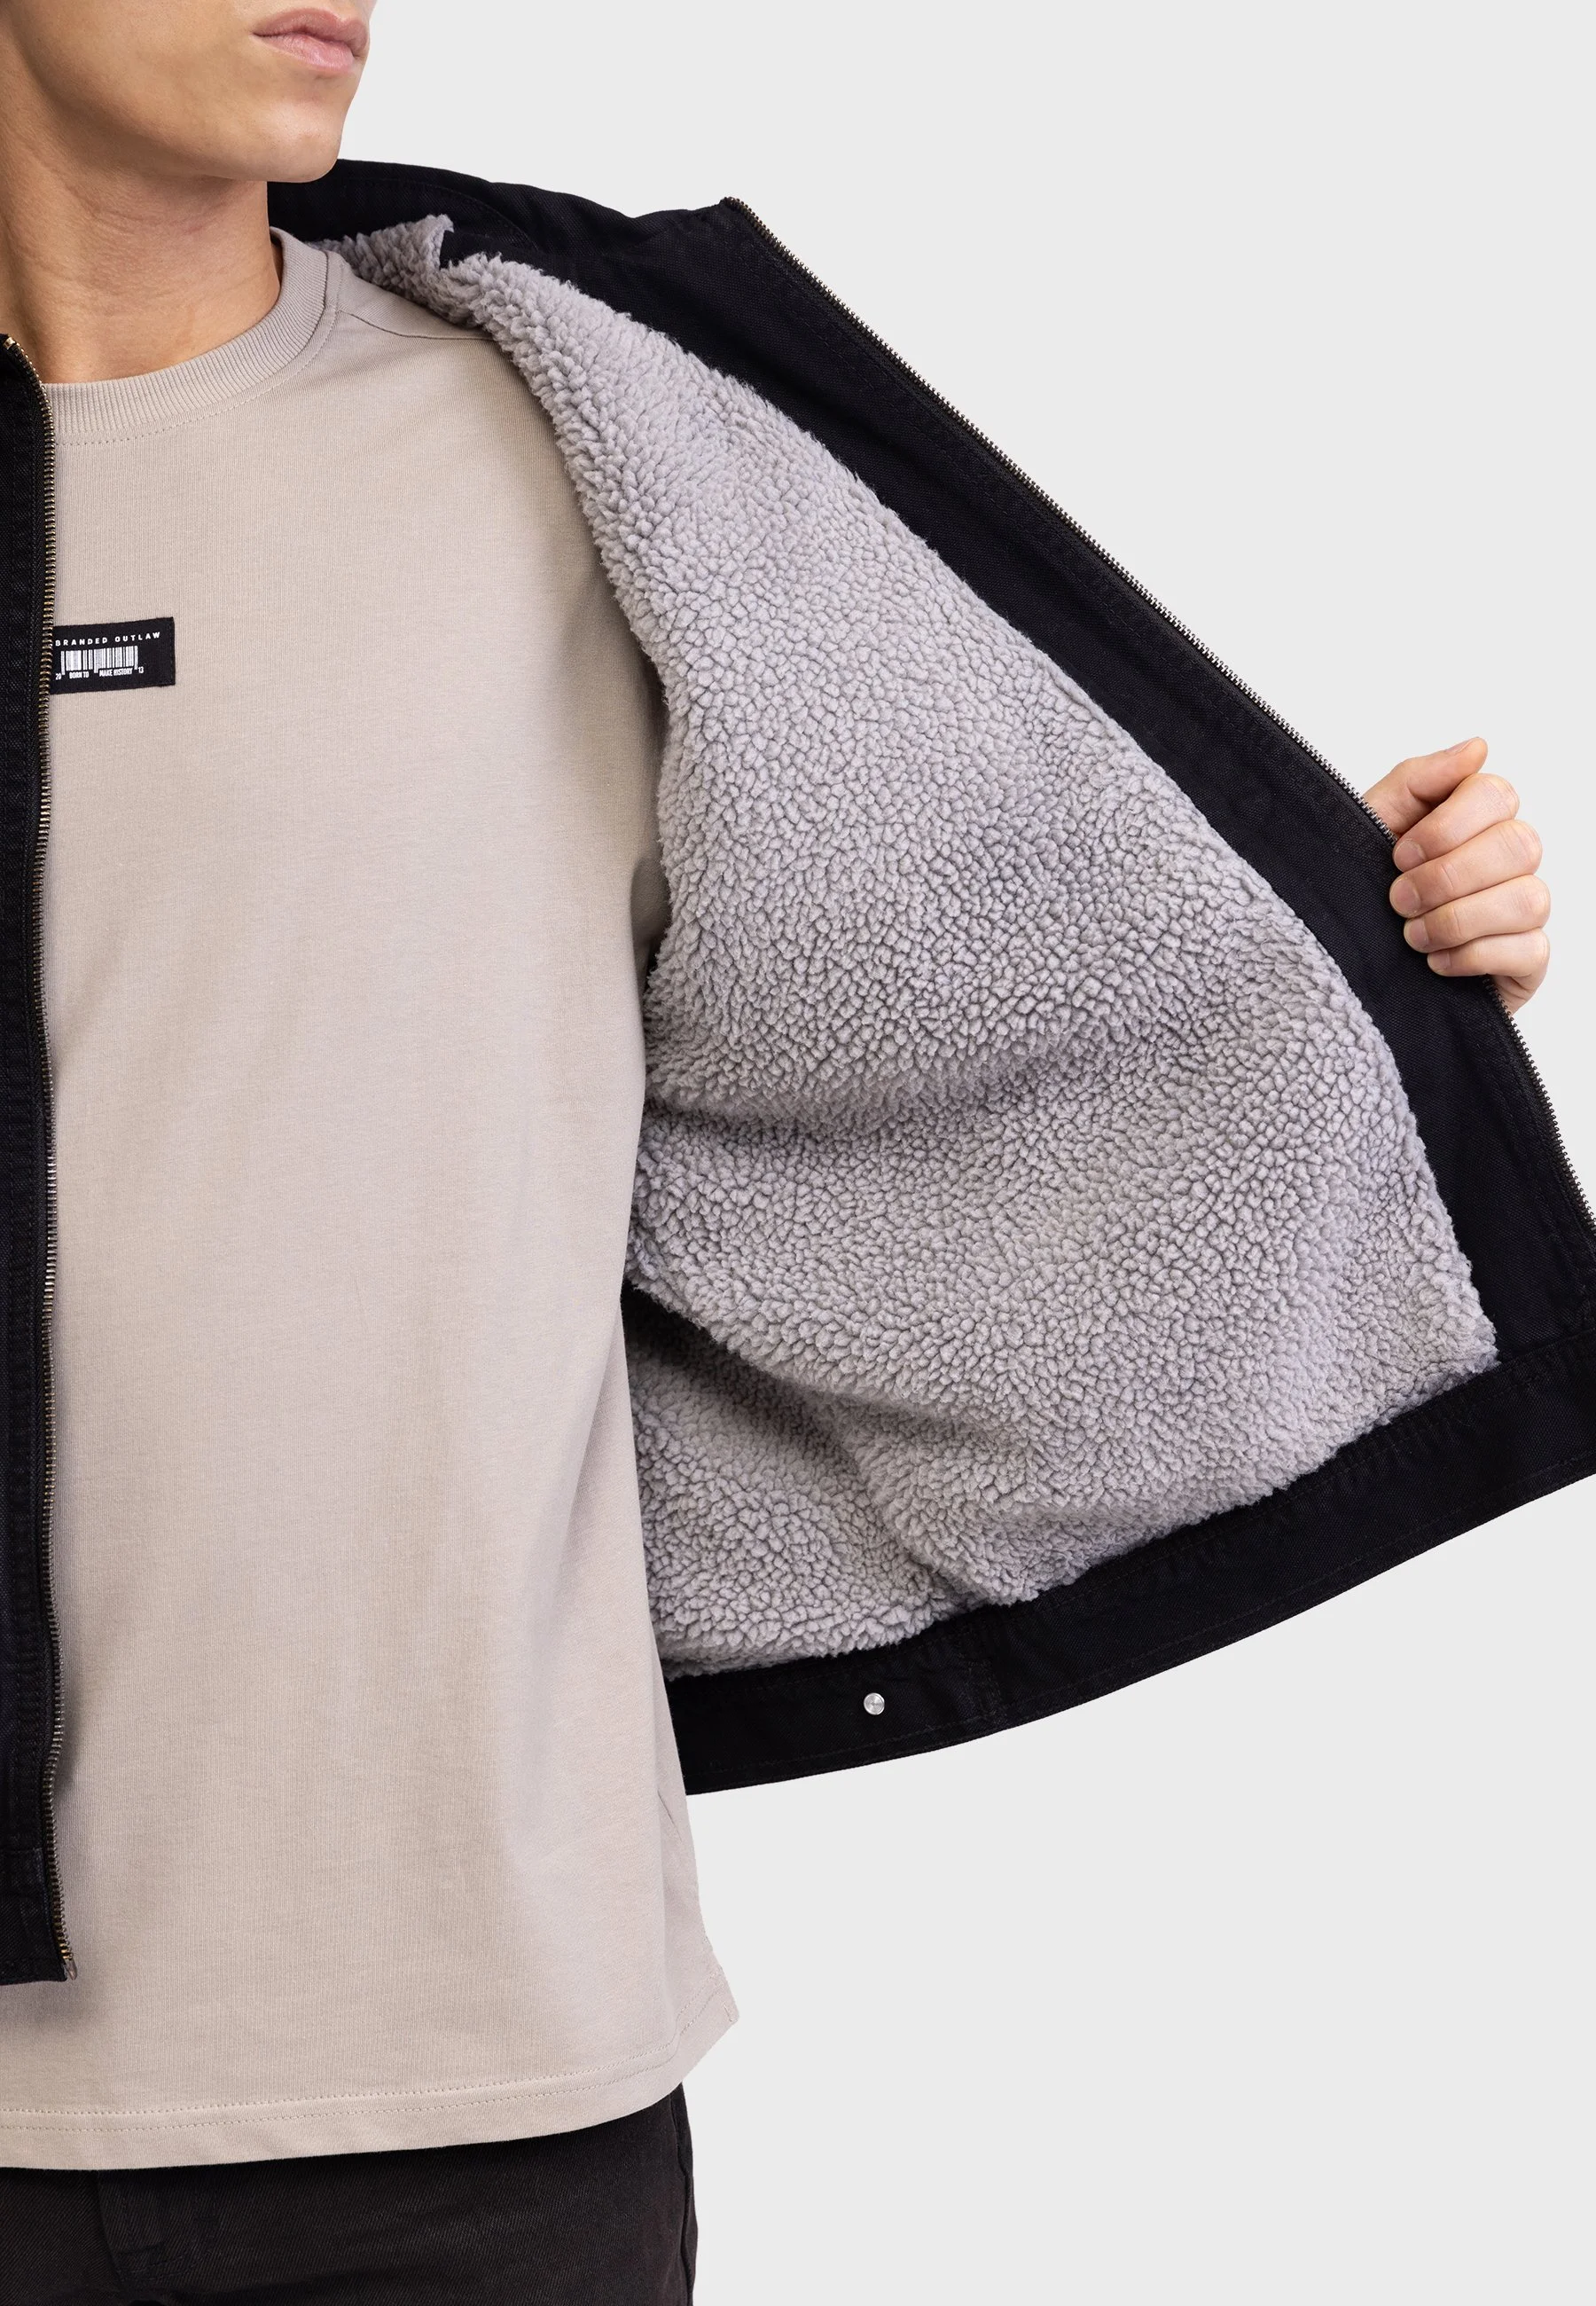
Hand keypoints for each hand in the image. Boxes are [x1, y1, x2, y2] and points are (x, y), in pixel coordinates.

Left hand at [1362, 738, 1549, 1013]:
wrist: (1344, 961)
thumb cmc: (1363, 887)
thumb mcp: (1372, 825)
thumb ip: (1419, 779)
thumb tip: (1477, 748)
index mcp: (1475, 819)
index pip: (1497, 794)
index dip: (1447, 827)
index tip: (1399, 855)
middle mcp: (1508, 860)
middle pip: (1519, 845)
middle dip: (1448, 877)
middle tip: (1399, 899)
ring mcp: (1523, 909)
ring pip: (1528, 898)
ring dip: (1458, 920)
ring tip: (1412, 935)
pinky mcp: (1527, 960)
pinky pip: (1531, 950)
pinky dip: (1474, 957)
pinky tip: (1435, 962)